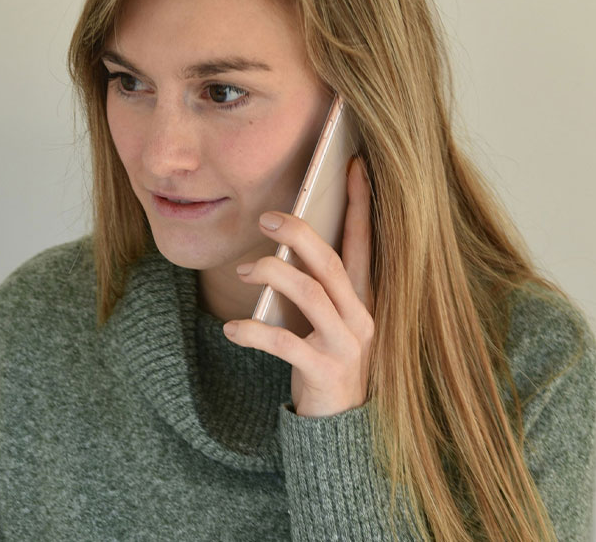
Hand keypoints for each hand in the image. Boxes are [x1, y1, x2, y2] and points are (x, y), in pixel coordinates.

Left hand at [224, 155, 375, 417]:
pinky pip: (285, 344)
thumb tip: (281, 244)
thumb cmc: (325, 361)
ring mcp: (346, 346)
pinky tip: (231, 330)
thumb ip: (313, 286)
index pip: (364, 242)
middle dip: (299, 234)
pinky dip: (255, 333)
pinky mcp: (325, 372)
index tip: (353, 164)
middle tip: (264, 219)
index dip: (360, 203)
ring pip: (311, 295)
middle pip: (332, 262)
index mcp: (363, 299)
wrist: (341, 430)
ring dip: (273, 276)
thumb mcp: (325, 321)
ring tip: (244, 272)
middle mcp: (361, 318)